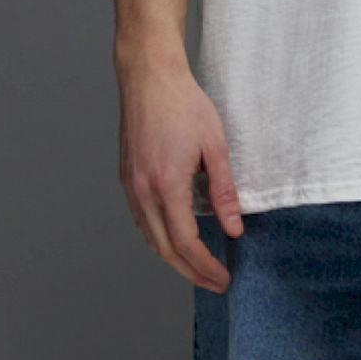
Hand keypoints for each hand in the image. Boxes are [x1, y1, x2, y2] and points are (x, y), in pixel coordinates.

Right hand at [116, 56, 244, 292]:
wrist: (148, 77)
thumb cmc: (183, 104)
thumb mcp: (214, 146)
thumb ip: (224, 191)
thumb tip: (234, 228)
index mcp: (166, 185)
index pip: (185, 242)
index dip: (205, 266)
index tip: (223, 277)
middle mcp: (142, 191)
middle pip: (164, 248)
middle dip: (190, 272)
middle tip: (214, 283)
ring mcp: (130, 185)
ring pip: (149, 237)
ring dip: (173, 258)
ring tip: (198, 267)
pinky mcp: (126, 177)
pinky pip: (141, 220)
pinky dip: (159, 237)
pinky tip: (175, 238)